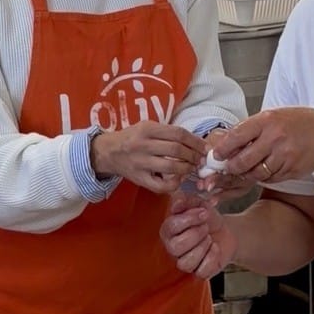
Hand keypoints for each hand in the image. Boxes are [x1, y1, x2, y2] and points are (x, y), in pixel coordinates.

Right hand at [90, 121, 205, 193]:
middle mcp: (143, 145)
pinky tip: (178, 179)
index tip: (204, 147)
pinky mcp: (139, 179)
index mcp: (147, 129)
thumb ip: (167, 132)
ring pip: (171, 168)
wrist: (109, 152)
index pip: (178, 134)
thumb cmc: (133, 137)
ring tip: (191, 167)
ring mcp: (140, 163)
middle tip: (200, 159)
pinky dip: (174, 184)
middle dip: (193, 156)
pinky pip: (160, 186)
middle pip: (176, 150)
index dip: (195, 141)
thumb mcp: (148, 126)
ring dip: (187, 169)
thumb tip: (195, 141)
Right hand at [160, 192, 236, 278]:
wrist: (225, 231)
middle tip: (206, 227)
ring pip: (186, 263)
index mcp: (169, 230)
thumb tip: (176, 202)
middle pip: (176, 247)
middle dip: (196, 234)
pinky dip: (212, 257)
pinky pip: (201, 272)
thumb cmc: (207, 218)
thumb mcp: (198, 203)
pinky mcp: (199, 272)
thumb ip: (186, 200)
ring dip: (203, 247)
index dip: (189, 219)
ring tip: (209, 238)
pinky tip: (215, 248)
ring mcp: (185, 261)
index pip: (171, 227)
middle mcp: (173, 248)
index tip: (204, 212)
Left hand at [212, 107, 313, 184]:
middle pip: (242, 160)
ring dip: (245, 174)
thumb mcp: (275, 115)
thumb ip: (254, 127)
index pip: (237, 136)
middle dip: (231, 167)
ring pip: (254, 173)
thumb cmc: (301, 123)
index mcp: (268, 120)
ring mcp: (283, 156)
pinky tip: (263, 171)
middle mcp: (274, 138)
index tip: (217, 155)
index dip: (223, 148)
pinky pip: (269, 179)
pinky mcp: (289, 170)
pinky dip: (262, 177)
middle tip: (227, 167)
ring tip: (243, 170)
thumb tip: (229, 140)